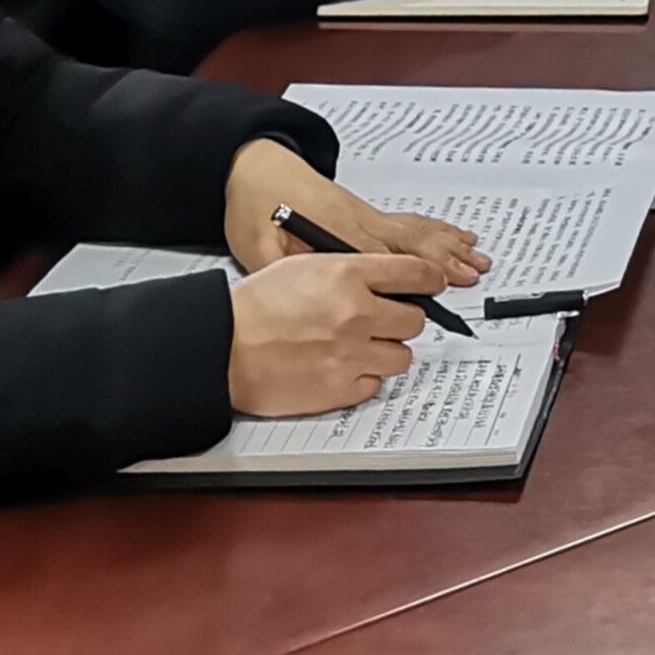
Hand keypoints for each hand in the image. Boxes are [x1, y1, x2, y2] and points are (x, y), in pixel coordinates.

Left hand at [224, 141, 486, 284]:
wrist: (257, 168)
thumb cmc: (255, 206)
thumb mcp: (255, 247)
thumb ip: (283, 274)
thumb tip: (306, 302)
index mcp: (333, 231)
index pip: (380, 257)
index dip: (412, 273)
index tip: (438, 288)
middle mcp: (359, 222)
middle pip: (410, 242)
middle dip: (443, 260)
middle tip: (470, 276)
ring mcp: (367, 216)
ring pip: (416, 232)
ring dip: (448, 246)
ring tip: (476, 260)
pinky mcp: (367, 213)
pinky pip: (410, 223)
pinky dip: (437, 231)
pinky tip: (456, 236)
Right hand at [227, 251, 447, 417]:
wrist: (221, 346)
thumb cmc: (255, 307)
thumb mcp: (304, 266)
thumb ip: (351, 270)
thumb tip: (388, 281)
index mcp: (348, 276)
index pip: (415, 273)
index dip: (429, 279)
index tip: (433, 284)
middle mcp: (356, 314)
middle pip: (415, 319)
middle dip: (401, 319)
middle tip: (382, 321)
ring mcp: (351, 354)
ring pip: (401, 355)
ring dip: (386, 351)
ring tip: (361, 347)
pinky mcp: (339, 388)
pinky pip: (375, 384)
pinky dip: (364, 378)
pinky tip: (343, 368)